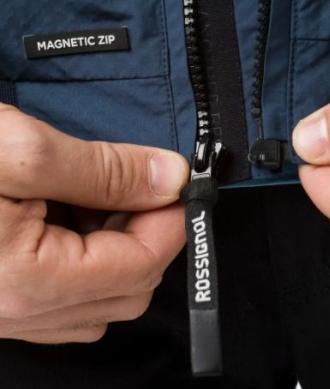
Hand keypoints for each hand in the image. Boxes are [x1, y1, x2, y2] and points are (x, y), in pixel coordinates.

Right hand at [0, 104, 188, 342]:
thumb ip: (107, 171)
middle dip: (151, 233)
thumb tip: (172, 177)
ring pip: (109, 294)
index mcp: (31, 282)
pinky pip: (78, 296)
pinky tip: (82, 220)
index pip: (142, 264)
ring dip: (126, 245)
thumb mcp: (21, 152)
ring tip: (109, 198)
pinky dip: (98, 258)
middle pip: (131, 285)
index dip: (171, 222)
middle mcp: (25, 312)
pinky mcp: (9, 300)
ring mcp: (16, 313)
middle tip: (143, 185)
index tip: (177, 184)